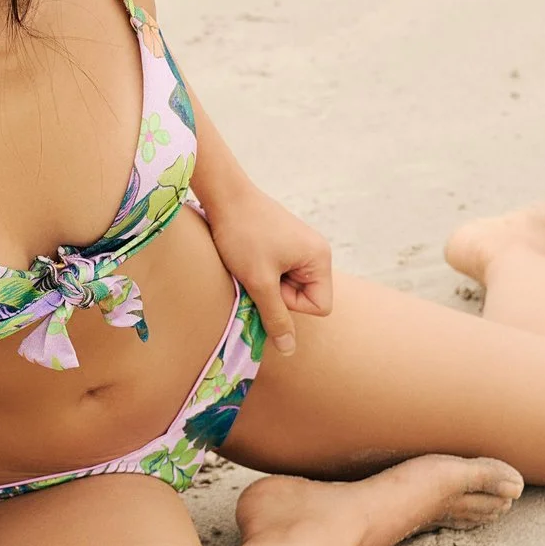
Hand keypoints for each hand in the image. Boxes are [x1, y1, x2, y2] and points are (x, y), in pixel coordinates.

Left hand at [204, 187, 332, 353]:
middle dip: (278, 293)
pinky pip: (279, 271)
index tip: (270, 284)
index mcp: (320, 259)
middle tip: (257, 272)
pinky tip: (248, 255)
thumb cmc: (243, 236)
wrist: (224, 195)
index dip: (291, 304)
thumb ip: (276, 317)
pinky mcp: (283, 242)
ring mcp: (300, 246)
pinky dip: (262, 271)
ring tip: (250, 262)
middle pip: (305, 296)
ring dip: (267, 282)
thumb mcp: (259, 282)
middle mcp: (316, 252)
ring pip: (288, 285)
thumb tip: (289, 350)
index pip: (320, 306)